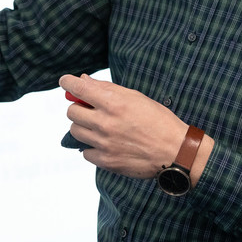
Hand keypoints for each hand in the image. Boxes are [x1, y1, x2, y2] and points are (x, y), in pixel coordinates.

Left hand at [59, 74, 211, 182]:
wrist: (176, 151)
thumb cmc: (158, 120)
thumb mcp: (135, 97)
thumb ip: (107, 89)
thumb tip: (83, 80)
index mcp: (113, 102)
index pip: (78, 88)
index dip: (67, 82)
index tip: (65, 81)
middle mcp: (105, 122)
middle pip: (71, 111)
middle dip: (78, 107)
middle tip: (89, 109)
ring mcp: (104, 143)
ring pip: (75, 131)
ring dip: (83, 127)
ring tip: (99, 127)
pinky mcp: (106, 161)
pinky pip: (85, 152)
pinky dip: (91, 147)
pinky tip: (106, 144)